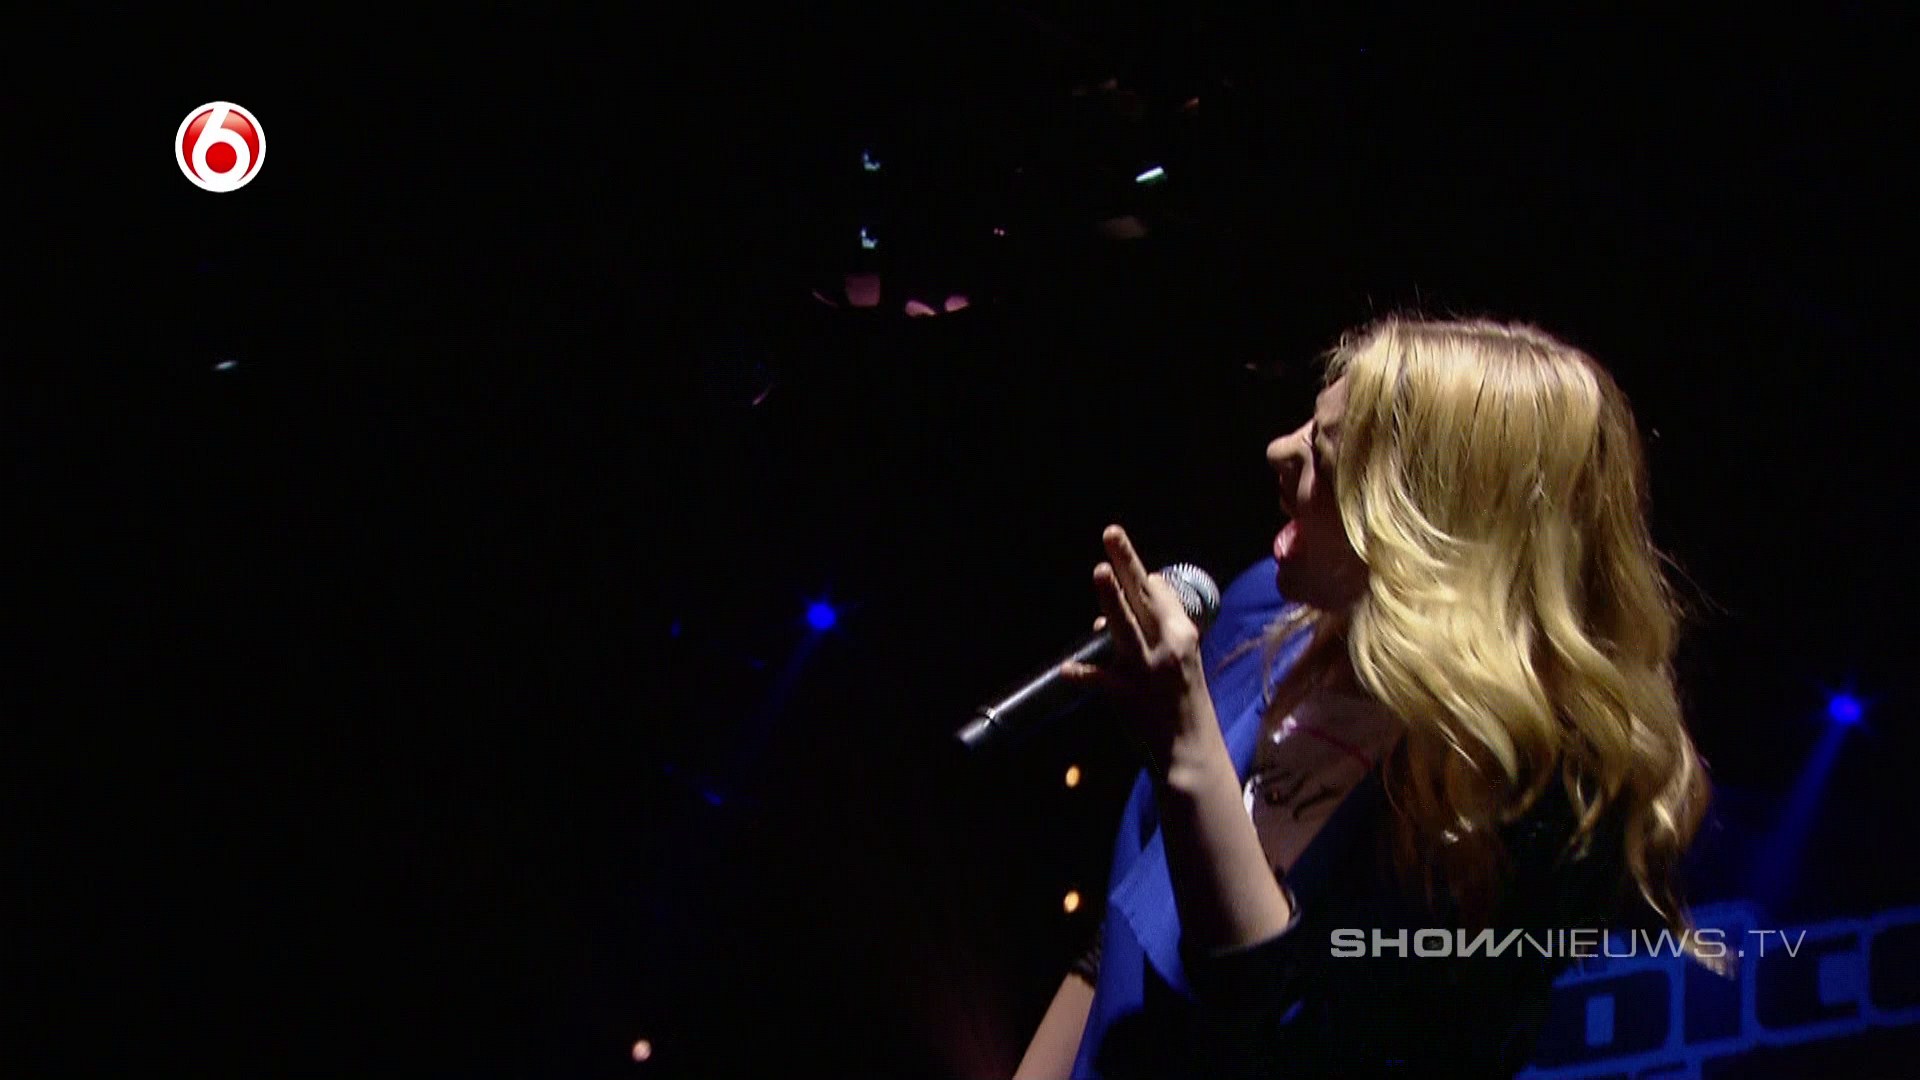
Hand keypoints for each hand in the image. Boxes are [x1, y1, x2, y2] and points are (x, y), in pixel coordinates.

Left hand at [1058, 525, 1216, 761]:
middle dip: (1125, 562)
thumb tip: (1113, 614)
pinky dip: (1083, 675)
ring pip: (1125, 627)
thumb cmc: (1185, 704)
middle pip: (1142, 597)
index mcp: (1183, 635)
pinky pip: (1101, 680)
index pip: (1160, 594)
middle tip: (1110, 532)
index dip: (1140, 577)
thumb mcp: (1180, 661)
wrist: (1191, 752)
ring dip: (1110, 598)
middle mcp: (1168, 646)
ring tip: (1098, 571)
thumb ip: (1152, 634)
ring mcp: (1147, 670)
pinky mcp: (1128, 697)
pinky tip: (1067, 670)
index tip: (1127, 561)